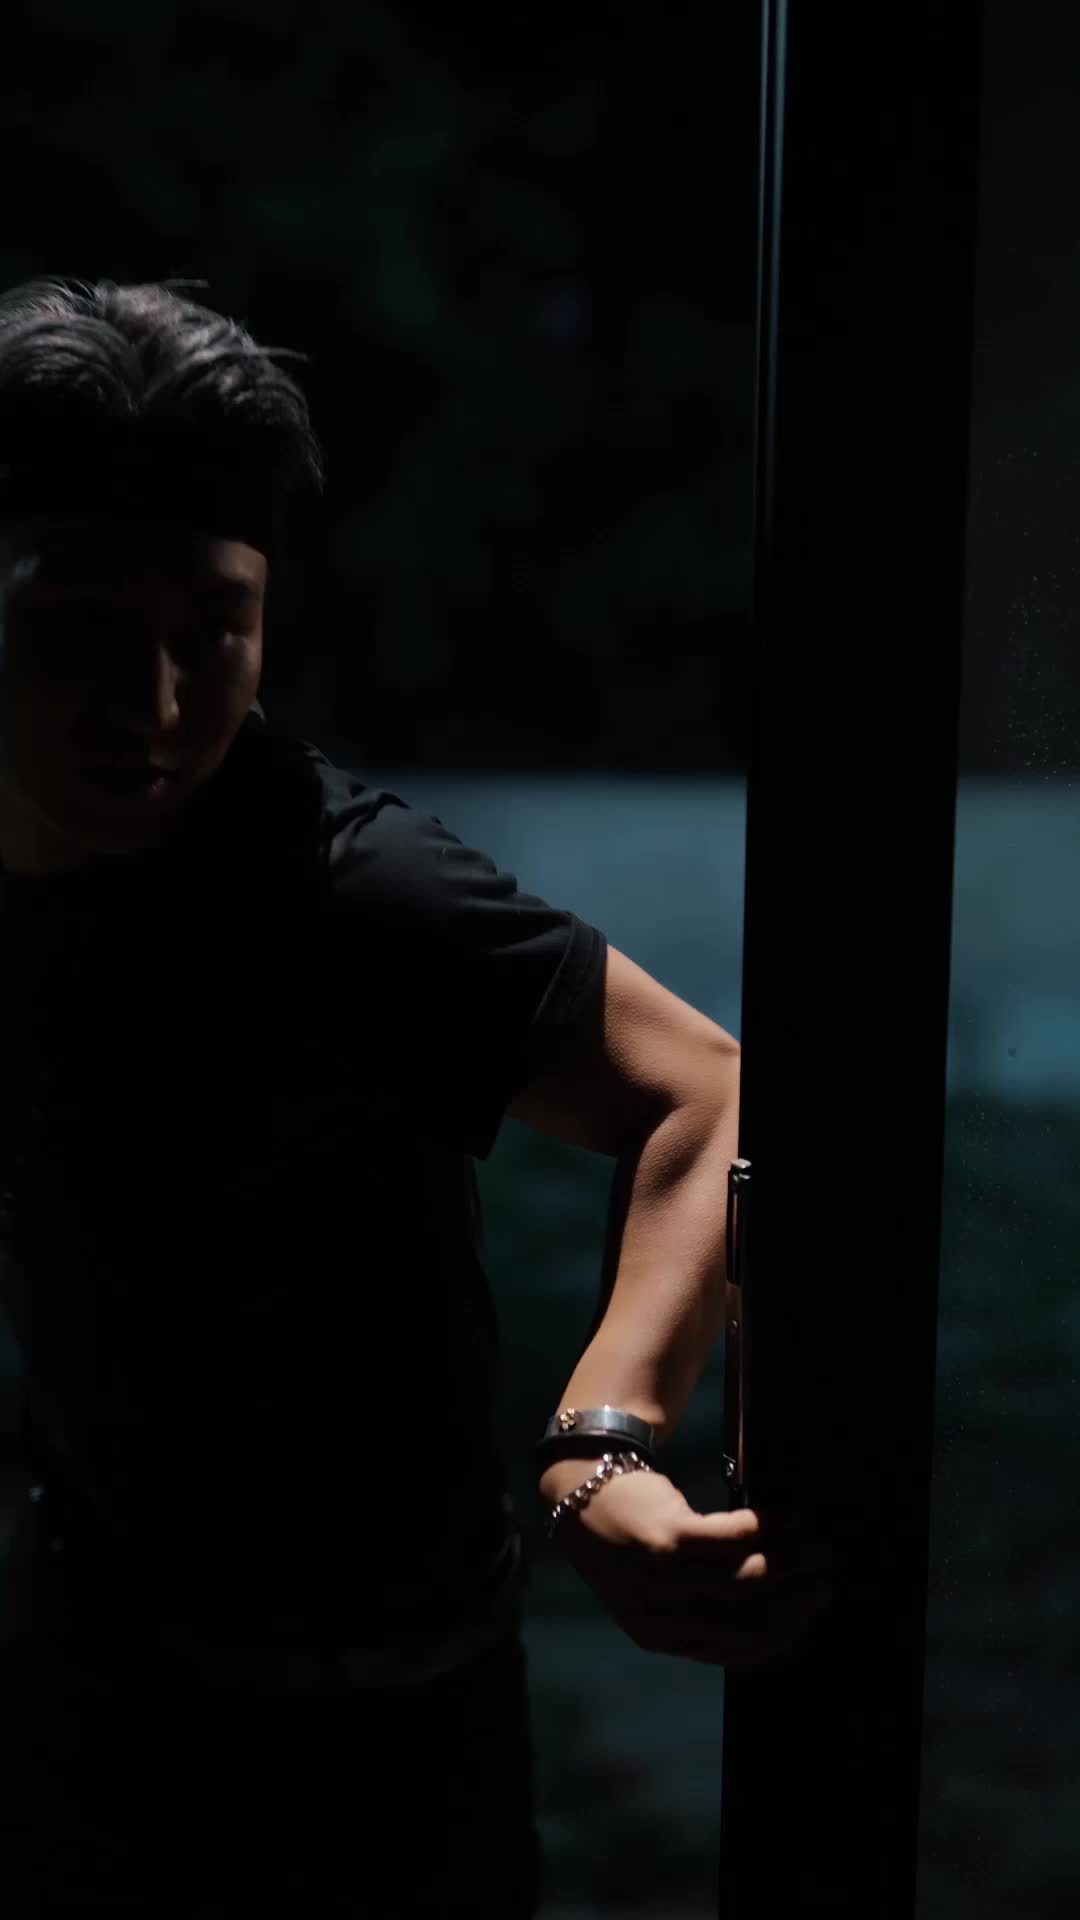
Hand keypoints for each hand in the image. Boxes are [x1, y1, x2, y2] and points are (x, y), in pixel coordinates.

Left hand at [540, 1458, 833, 1668]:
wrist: (578, 1488)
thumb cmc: (629, 1538)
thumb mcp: (655, 1588)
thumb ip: (702, 1607)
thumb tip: (776, 1617)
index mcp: (658, 1636)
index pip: (733, 1651)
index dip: (781, 1637)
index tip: (813, 1620)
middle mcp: (660, 1615)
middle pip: (747, 1618)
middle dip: (796, 1602)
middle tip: (828, 1582)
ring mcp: (662, 1578)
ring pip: (746, 1580)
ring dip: (792, 1564)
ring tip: (819, 1549)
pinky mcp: (667, 1537)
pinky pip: (733, 1538)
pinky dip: (769, 1529)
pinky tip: (789, 1519)